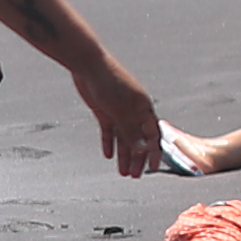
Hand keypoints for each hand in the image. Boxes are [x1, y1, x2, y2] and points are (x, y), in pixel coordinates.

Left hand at [78, 58, 166, 177]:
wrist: (87, 64)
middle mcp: (133, 110)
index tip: (153, 168)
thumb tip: (144, 150)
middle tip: (135, 176)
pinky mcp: (103, 109)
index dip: (153, 152)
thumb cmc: (108, 82)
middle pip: (138, 139)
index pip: (153, 134)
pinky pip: (109, 130)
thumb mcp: (120, 110)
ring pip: (123, 137)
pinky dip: (109, 142)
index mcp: (143, 108)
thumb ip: (131, 131)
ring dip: (124, 155)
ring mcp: (118, 110)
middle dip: (137, 158)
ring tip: (123, 172)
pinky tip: (108, 155)